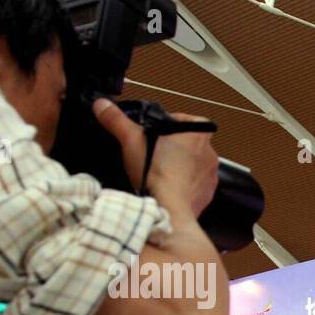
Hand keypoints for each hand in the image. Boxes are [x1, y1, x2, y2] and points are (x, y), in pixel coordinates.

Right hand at [93, 98, 218, 216]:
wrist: (169, 209)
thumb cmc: (156, 174)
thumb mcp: (131, 140)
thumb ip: (116, 120)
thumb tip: (103, 106)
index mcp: (197, 134)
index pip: (188, 120)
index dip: (170, 124)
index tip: (158, 131)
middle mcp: (209, 154)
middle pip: (191, 143)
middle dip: (175, 146)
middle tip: (156, 152)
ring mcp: (210, 176)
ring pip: (195, 165)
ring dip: (180, 166)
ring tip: (159, 171)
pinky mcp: (207, 195)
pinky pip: (196, 186)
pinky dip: (184, 185)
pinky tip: (168, 187)